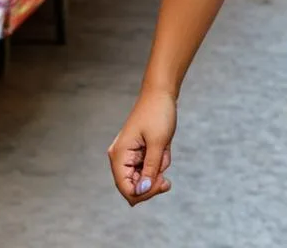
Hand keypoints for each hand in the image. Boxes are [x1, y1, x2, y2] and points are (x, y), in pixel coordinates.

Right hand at [108, 88, 176, 205]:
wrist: (161, 93)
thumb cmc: (158, 113)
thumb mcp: (157, 143)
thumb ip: (150, 169)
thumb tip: (141, 192)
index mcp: (119, 156)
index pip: (126, 189)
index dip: (144, 193)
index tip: (163, 182)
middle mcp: (120, 158)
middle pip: (135, 186)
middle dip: (153, 179)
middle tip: (167, 171)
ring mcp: (129, 156)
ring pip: (145, 177)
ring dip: (158, 167)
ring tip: (164, 148)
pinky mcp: (138, 153)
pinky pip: (150, 167)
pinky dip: (159, 161)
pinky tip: (164, 147)